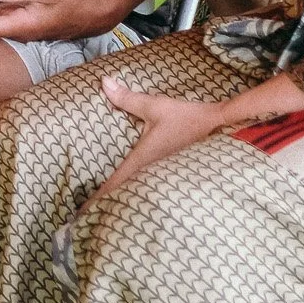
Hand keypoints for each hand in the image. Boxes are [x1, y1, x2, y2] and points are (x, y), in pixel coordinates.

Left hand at [82, 75, 229, 211]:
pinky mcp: (174, 180)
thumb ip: (128, 99)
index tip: (77, 218)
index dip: (93, 203)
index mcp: (141, 163)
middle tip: (86, 220)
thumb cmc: (190, 120)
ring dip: (123, 204)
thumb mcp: (157, 108)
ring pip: (137, 198)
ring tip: (107, 215)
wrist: (226, 131)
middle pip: (123, 199)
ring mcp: (164, 181)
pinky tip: (137, 198)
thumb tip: (104, 82)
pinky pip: (151, 193)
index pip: (112, 188)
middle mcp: (151, 177)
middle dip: (105, 209)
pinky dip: (139, 197)